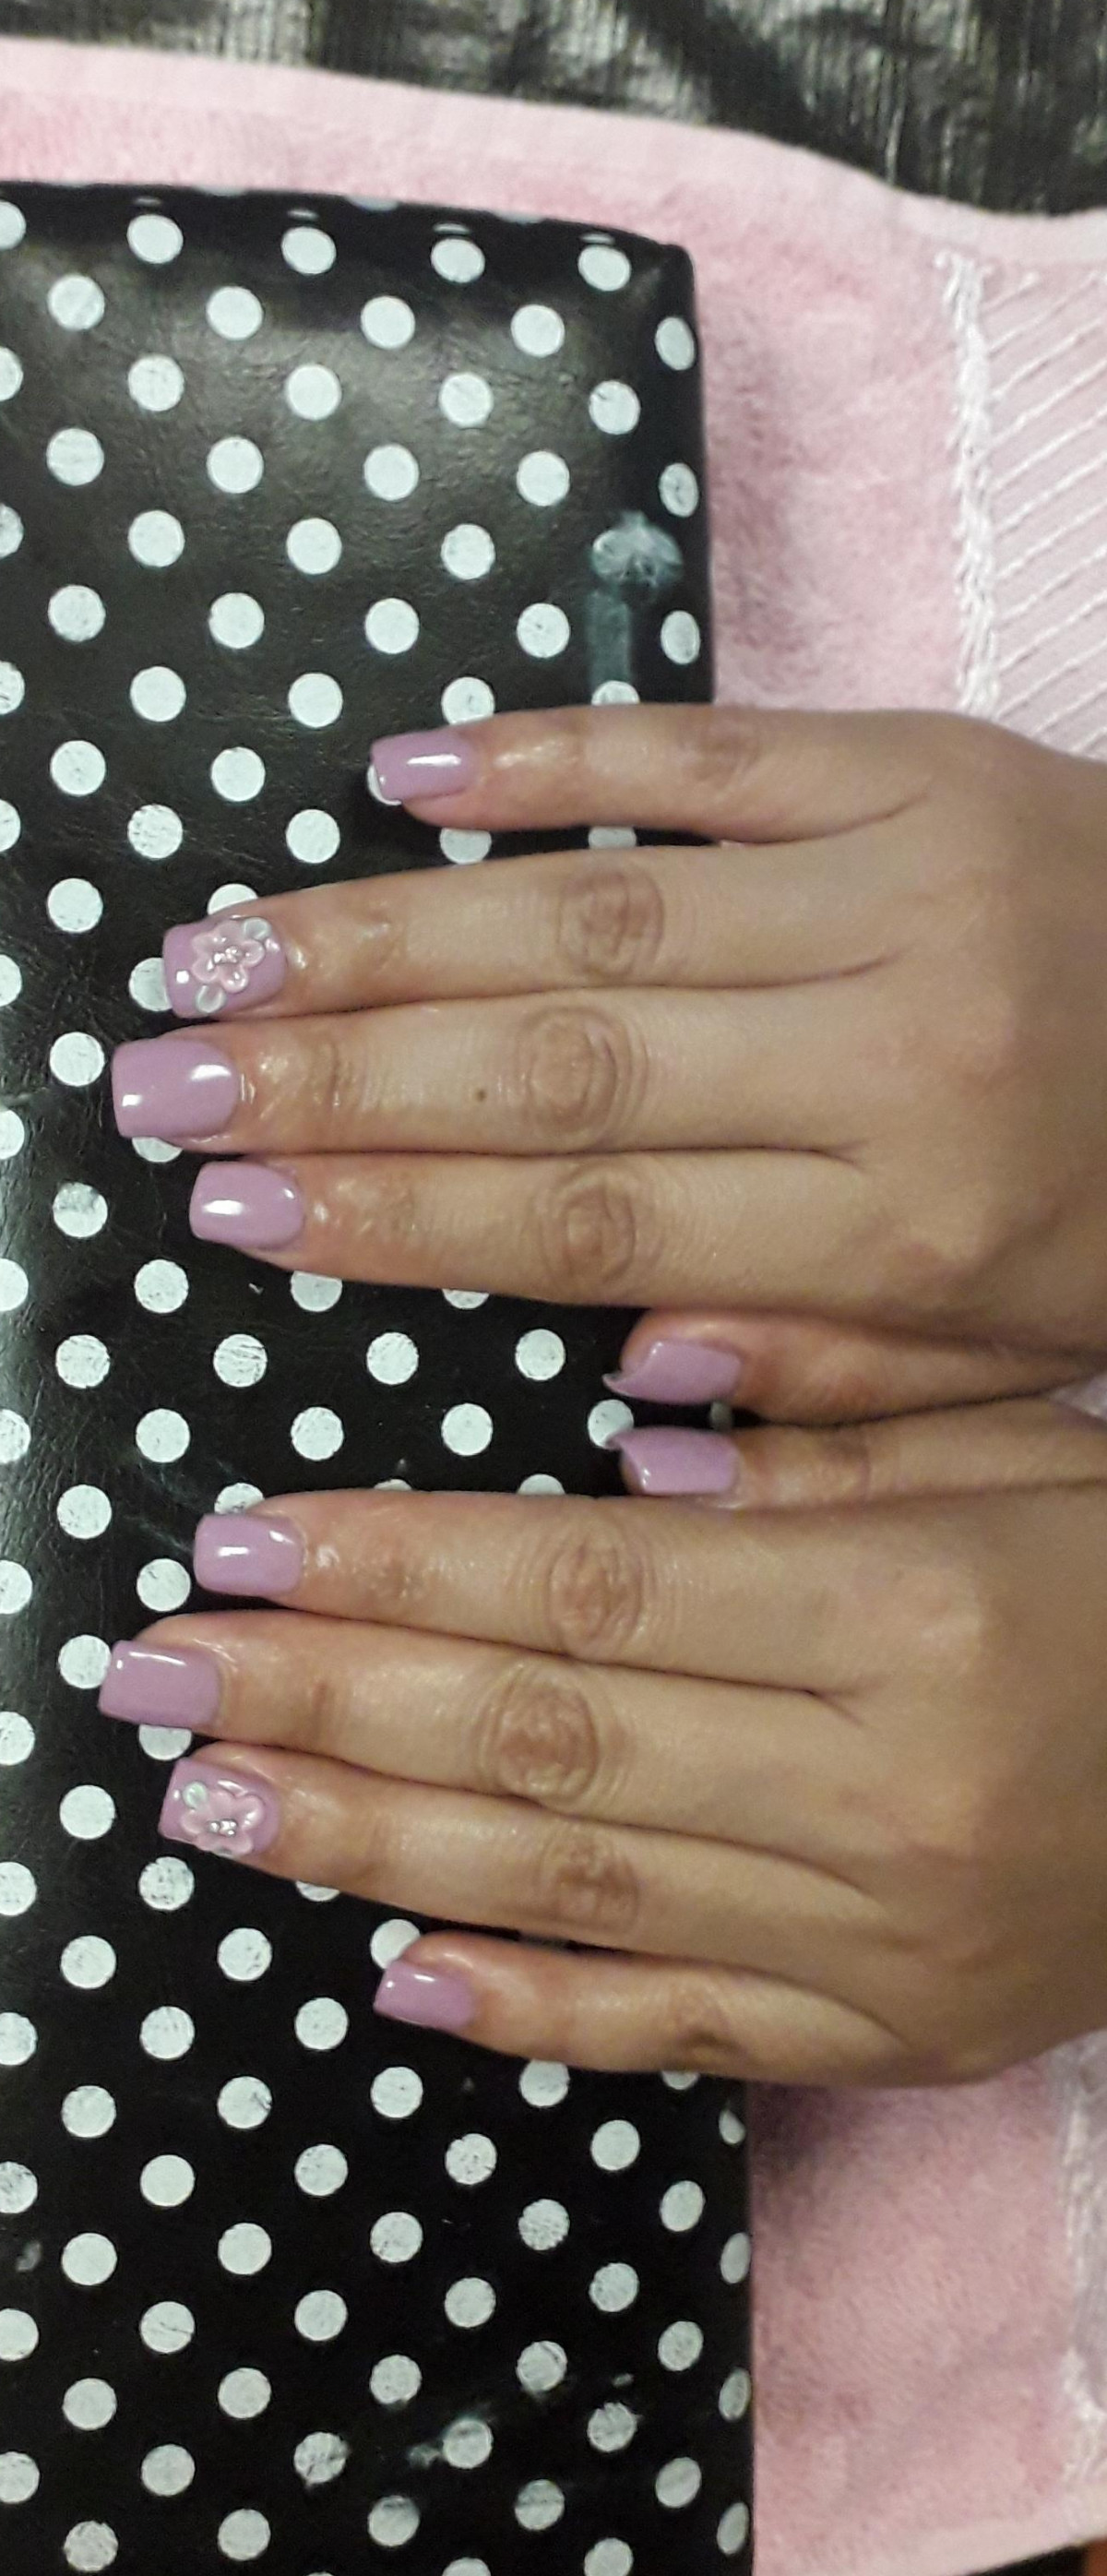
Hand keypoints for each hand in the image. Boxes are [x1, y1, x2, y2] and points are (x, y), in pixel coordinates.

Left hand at [100, 1396, 1106, 2086]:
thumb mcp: (1026, 1452)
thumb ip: (830, 1436)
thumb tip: (622, 1427)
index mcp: (921, 1611)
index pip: (596, 1586)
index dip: (399, 1567)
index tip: (238, 1544)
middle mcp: (890, 1790)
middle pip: (548, 1740)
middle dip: (331, 1707)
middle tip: (160, 1678)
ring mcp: (889, 1940)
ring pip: (578, 1890)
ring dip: (370, 1849)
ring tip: (213, 1807)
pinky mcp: (901, 2037)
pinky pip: (684, 2031)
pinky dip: (532, 2012)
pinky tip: (392, 1977)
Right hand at [112, 704, 1106, 1412]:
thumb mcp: (1027, 1363)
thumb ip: (832, 1381)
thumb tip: (624, 1365)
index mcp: (919, 1214)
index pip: (598, 1219)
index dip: (396, 1218)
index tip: (233, 1214)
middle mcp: (900, 1038)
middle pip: (558, 1059)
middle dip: (335, 1076)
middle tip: (159, 1083)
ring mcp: (908, 873)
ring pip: (596, 901)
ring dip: (387, 926)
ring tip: (221, 952)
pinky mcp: (921, 756)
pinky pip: (706, 743)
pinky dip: (551, 756)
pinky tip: (402, 777)